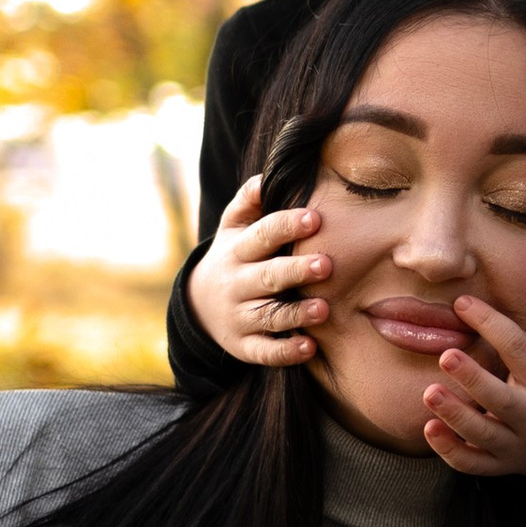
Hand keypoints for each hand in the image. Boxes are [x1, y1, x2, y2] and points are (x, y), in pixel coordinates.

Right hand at [189, 174, 331, 367]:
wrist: (199, 303)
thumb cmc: (234, 254)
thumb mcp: (233, 226)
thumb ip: (250, 199)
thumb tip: (268, 174)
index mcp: (237, 250)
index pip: (262, 235)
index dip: (286, 226)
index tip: (315, 218)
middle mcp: (236, 283)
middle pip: (267, 277)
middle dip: (295, 271)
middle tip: (326, 265)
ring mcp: (239, 316)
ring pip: (268, 316)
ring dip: (296, 314)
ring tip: (324, 309)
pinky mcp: (244, 345)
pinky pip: (264, 351)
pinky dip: (285, 352)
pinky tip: (309, 347)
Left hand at [420, 294, 525, 480]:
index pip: (520, 350)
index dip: (492, 325)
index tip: (463, 304)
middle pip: (501, 399)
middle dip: (473, 378)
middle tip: (446, 356)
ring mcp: (512, 444)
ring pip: (482, 433)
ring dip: (455, 416)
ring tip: (429, 393)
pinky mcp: (496, 464)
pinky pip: (471, 462)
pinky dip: (449, 450)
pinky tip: (429, 429)